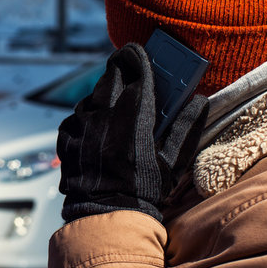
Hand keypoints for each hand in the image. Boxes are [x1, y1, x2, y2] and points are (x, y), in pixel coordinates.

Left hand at [57, 44, 207, 222]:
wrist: (105, 215)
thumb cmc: (143, 190)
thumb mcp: (172, 163)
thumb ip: (185, 128)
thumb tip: (200, 101)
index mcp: (133, 117)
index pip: (136, 71)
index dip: (138, 56)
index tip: (140, 51)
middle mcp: (103, 116)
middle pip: (110, 76)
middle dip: (120, 69)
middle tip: (129, 71)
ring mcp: (80, 126)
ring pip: (91, 96)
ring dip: (102, 95)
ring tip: (114, 106)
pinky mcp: (66, 138)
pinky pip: (75, 117)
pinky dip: (86, 116)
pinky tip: (97, 128)